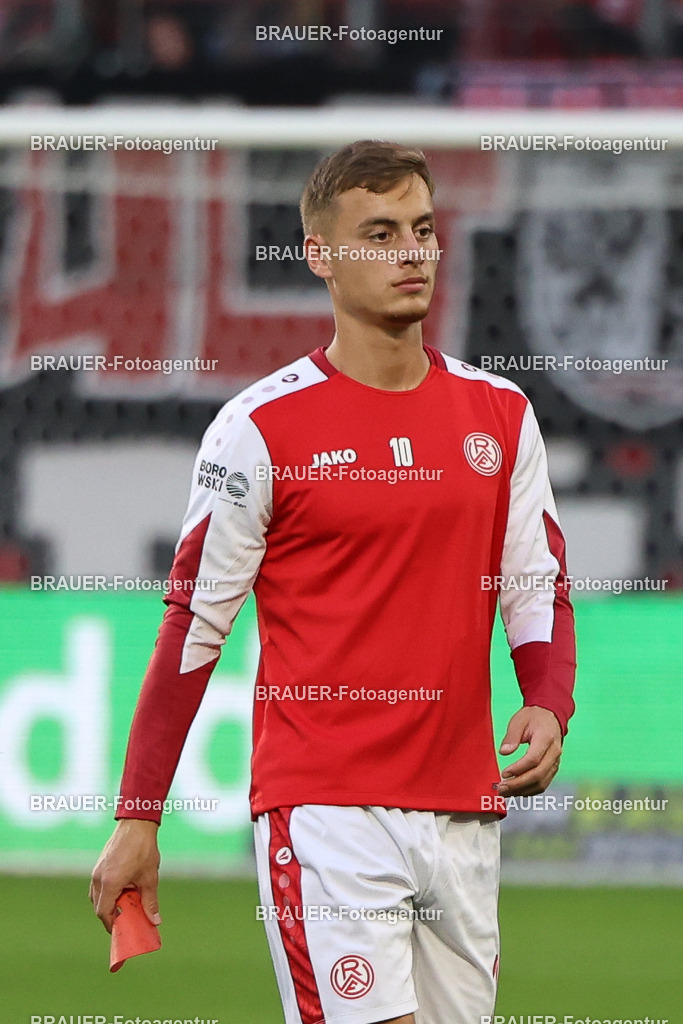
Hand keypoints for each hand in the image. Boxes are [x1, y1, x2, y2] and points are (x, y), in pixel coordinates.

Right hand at [89, 818, 160, 932]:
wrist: (136, 823)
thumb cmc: (143, 849)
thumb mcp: (150, 877)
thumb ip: (150, 901)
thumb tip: (155, 921)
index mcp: (110, 883)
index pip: (103, 913)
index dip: (111, 924)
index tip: (121, 930)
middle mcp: (98, 878)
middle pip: (98, 906)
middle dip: (110, 915)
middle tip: (125, 919)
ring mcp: (96, 870)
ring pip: (96, 896)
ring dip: (108, 903)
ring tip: (126, 903)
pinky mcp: (99, 864)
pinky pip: (98, 885)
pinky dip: (107, 892)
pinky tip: (122, 889)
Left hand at [496, 706, 561, 796]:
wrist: (550, 716)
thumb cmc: (533, 717)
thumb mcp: (519, 720)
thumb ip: (511, 736)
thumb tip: (504, 752)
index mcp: (546, 738)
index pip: (533, 759)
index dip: (518, 769)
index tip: (504, 773)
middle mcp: (554, 752)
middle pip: (538, 775)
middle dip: (518, 784)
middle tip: (501, 788)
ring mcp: (555, 762)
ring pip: (541, 783)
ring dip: (523, 790)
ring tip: (505, 792)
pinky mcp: (553, 768)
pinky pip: (543, 783)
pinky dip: (529, 790)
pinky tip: (516, 791)